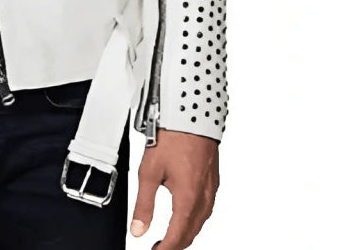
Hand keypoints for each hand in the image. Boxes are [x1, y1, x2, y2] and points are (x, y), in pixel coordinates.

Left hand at [130, 129, 218, 248]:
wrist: (191, 115)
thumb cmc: (172, 138)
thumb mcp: (149, 172)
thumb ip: (143, 204)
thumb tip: (138, 230)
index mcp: (189, 198)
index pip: (178, 236)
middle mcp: (204, 196)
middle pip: (191, 232)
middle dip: (176, 244)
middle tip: (159, 249)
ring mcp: (211, 188)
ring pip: (200, 221)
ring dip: (186, 233)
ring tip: (169, 237)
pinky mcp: (212, 179)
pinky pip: (206, 208)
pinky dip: (194, 219)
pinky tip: (186, 214)